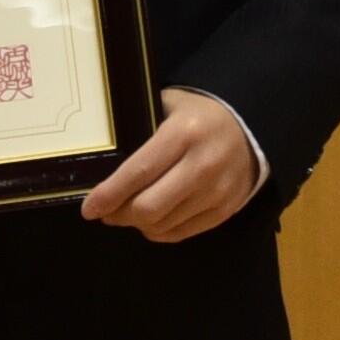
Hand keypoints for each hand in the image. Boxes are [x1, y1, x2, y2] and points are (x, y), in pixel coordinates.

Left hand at [82, 87, 263, 242]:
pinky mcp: (226, 210)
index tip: (88, 208)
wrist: (250, 128)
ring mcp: (216, 192)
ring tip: (127, 213)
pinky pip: (182, 233)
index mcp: (183, 134)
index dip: (109, 195)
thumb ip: (140, 130)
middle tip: (106, 211)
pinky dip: (159, 231)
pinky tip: (150, 220)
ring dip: (138, 224)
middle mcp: (202, 165)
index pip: (138, 172)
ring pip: (163, 225)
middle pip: (149, 207)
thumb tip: (102, 161)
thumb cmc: (198, 114)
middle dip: (119, 214)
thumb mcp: (168, 106)